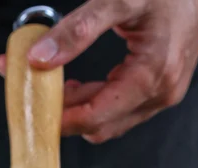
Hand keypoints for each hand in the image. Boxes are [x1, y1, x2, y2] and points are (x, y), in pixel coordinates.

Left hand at [0, 0, 197, 143]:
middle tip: (38, 97)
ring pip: (109, 120)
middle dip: (67, 115)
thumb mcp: (119, 0)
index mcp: (153, 76)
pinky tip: (77, 86)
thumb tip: (41, 57)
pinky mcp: (158, 89)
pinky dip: (94, 101)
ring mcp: (161, 94)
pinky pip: (119, 108)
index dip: (63, 119)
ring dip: (79, 109)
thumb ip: (77, 30)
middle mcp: (161, 93)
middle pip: (101, 124)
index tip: (37, 113)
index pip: (97, 116)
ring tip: (54, 87)